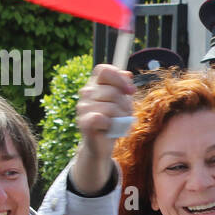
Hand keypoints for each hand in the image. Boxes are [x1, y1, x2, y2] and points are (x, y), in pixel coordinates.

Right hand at [72, 65, 133, 191]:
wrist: (102, 144)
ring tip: (118, 123)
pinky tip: (109, 128)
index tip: (131, 91)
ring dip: (121, 117)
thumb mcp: (122, 102)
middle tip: (125, 115)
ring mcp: (83, 107)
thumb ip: (123, 87)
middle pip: (113, 91)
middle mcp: (86, 93)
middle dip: (125, 105)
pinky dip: (111, 124)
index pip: (104, 70)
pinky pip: (102, 118)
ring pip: (111, 107)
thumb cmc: (114, 120)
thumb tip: (128, 74)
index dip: (119, 78)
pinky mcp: (84, 122)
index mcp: (95, 84)